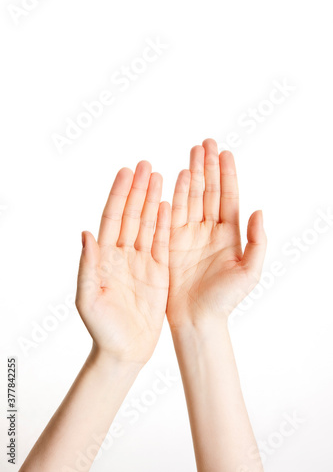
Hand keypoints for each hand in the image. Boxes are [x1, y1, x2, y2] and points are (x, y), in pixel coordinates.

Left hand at [75, 162, 170, 365]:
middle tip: (146, 165)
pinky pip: (162, 242)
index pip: (112, 218)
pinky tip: (171, 205)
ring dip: (153, 200)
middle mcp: (122, 254)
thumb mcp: (89, 299)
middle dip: (138, 189)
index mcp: (104, 258)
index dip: (119, 195)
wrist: (124, 350)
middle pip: (131, 215)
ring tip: (160, 176)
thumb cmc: (102, 329)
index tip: (127, 172)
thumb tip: (86, 234)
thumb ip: (88, 266)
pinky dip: (165, 223)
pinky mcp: (158, 271)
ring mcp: (141, 261)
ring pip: (148, 224)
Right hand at [167, 139, 266, 329]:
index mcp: (229, 234)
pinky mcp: (170, 241)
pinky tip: (173, 178)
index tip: (225, 153)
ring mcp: (188, 233)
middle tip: (206, 143)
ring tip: (192, 153)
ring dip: (191, 175)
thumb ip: (257, 242)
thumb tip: (259, 211)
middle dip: (207, 166)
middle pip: (208, 191)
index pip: (227, 197)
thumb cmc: (225, 299)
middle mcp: (209, 229)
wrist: (197, 318)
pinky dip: (173, 195)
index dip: (227, 175)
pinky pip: (172, 214)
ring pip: (190, 197)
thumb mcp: (249, 272)